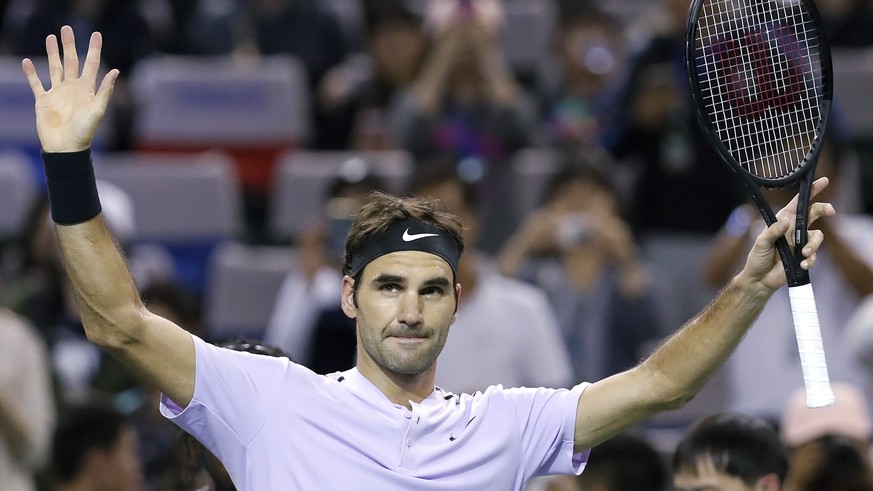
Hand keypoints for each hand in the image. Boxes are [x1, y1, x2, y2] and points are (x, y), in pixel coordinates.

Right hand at [22, 26, 118, 151]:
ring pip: (54, 68)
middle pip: (71, 61)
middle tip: (67, 28)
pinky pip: (36, 83)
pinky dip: (31, 73)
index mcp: (87, 89)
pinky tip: (27, 61)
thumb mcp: (98, 110)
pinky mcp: (43, 100)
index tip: (96, 35)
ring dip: (52, 53)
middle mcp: (72, 88)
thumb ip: (105, 90)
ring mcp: (57, 93)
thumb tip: (115, 71)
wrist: (66, 148)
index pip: (91, 64)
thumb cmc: (84, 132)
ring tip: (51, 37)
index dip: (94, 49)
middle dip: (70, 45)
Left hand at [738, 177, 834, 292]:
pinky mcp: (803, 256)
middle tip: (831, 211)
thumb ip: (773, 231)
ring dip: (813, 245)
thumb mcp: (761, 242)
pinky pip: (814, 255)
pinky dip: (810, 260)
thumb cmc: (757, 258)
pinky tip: (803, 264)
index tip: (823, 182)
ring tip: (803, 254)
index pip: (798, 203)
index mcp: (783, 221)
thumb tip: (786, 221)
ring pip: (817, 236)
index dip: (810, 191)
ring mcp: (800, 243)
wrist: (760, 279)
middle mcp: (794, 229)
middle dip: (824, 209)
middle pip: (814, 214)